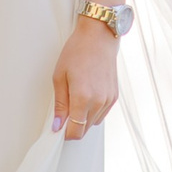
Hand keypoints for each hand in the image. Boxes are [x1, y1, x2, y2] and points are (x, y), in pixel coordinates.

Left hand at [53, 18, 119, 140]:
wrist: (99, 37)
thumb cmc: (78, 52)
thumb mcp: (60, 77)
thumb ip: (60, 104)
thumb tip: (58, 124)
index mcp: (83, 97)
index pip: (75, 131)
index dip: (65, 133)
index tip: (59, 128)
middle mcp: (98, 101)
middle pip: (84, 130)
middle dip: (73, 126)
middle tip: (65, 111)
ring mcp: (108, 100)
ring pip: (93, 123)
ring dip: (83, 118)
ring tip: (77, 98)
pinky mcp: (114, 96)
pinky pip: (101, 114)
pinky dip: (93, 111)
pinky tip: (87, 95)